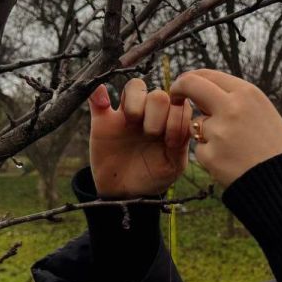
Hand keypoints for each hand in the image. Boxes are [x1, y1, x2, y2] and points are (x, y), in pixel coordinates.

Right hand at [88, 79, 191, 197]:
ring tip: (132, 122)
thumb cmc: (153, 177)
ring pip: (135, 87)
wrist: (125, 194)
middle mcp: (150, 115)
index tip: (171, 141)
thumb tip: (183, 113)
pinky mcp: (103, 120)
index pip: (178, 104)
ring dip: (136, 101)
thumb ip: (182, 142)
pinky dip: (97, 92)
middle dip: (158, 112)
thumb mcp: (173, 165)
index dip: (176, 117)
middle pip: (158, 93)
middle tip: (152, 134)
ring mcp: (126, 115)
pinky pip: (98, 97)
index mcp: (169, 124)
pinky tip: (102, 102)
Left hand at [168, 69, 281, 186]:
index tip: (185, 86)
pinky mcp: (211, 155)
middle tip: (175, 98)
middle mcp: (231, 107)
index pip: (208, 75)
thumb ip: (236, 101)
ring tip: (235, 149)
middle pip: (190, 86)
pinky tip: (233, 163)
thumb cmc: (278, 148)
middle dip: (178, 89)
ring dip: (207, 134)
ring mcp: (219, 131)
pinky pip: (201, 150)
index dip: (191, 79)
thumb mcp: (263, 112)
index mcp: (247, 93)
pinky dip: (212, 156)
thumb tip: (204, 92)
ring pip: (196, 124)